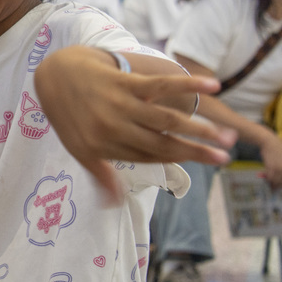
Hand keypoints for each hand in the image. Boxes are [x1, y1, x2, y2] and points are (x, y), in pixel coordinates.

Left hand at [35, 47, 234, 195]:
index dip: (181, 157)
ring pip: (166, 120)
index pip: (151, 157)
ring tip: (227, 136)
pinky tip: (213, 85)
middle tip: (226, 157)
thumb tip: (114, 206)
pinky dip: (186, 85)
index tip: (211, 159)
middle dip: (196, 151)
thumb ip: (100, 175)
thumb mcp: (78, 149)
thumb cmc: (68, 115)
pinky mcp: (123, 82)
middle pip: (162, 144)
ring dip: (199, 129)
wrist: (54, 75)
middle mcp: (113, 129)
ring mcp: (119, 104)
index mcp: (105, 148)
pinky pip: (158, 85)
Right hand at [260, 133, 281, 190]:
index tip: (280, 186)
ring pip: (277, 181)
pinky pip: (270, 177)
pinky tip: (264, 177)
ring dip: (272, 184)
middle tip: (273, 187)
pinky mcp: (272, 167)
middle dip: (278, 186)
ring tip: (268, 183)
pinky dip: (267, 179)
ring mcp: (281, 168)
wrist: (270, 141)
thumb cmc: (277, 150)